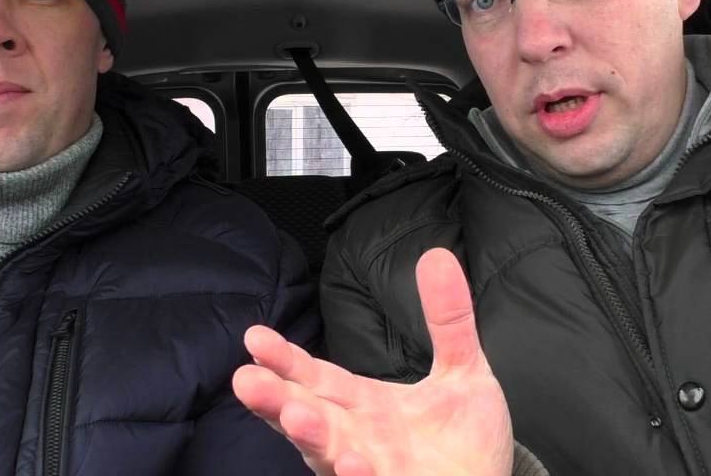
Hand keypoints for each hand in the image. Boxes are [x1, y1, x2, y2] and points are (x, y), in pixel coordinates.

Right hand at [232, 248, 513, 475]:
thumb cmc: (464, 437)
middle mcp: (358, 438)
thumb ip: (447, 319)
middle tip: (246, 380)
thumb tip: (437, 255)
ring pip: (329, 454)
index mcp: (366, 405)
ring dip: (310, 437)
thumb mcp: (463, 368)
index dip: (286, 361)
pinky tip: (350, 462)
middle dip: (276, 400)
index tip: (255, 338)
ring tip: (295, 415)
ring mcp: (372, 470)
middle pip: (309, 415)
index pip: (317, 378)